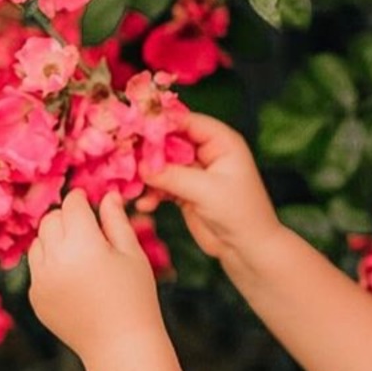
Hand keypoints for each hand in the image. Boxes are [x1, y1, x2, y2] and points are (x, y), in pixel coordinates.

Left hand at [28, 189, 162, 357]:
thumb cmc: (136, 297)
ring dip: (55, 239)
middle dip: (67, 217)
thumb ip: (116, 221)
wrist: (120, 345)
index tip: (89, 199)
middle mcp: (55, 260)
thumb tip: (106, 195)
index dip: (81, 199)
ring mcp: (41, 280)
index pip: (72, 205)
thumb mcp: (132, 255)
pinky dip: (51, 264)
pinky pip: (37, 268)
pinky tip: (75, 278)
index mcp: (84, 245)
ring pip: (38, 242)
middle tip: (87, 227)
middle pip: (50, 220)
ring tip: (81, 253)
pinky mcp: (35, 297)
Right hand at [142, 114, 282, 278]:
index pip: (186, 121)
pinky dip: (152, 193)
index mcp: (221, 142)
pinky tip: (144, 205)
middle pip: (170, 140)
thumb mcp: (206, 191)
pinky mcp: (186, 191)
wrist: (247, 248)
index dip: (159, 123)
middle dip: (147, 151)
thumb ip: (172, 175)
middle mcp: (208, 152)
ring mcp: (196, 172)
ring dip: (146, 175)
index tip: (132, 128)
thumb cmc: (239, 214)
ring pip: (163, 164)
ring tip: (130, 186)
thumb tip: (141, 165)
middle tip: (124, 158)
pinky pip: (162, 185)